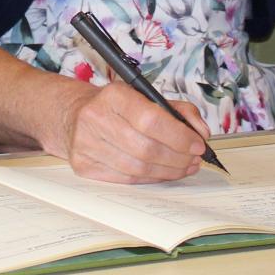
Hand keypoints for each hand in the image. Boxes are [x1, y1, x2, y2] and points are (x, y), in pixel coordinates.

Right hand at [56, 81, 209, 184]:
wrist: (73, 115)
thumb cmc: (116, 107)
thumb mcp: (146, 97)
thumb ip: (179, 111)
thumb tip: (201, 132)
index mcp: (113, 95)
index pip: (151, 119)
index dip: (179, 136)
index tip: (197, 144)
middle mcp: (95, 118)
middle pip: (146, 148)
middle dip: (178, 158)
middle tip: (194, 159)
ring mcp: (86, 144)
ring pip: (137, 167)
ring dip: (168, 171)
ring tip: (184, 167)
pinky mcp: (83, 165)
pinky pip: (126, 178)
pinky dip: (151, 178)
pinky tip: (163, 173)